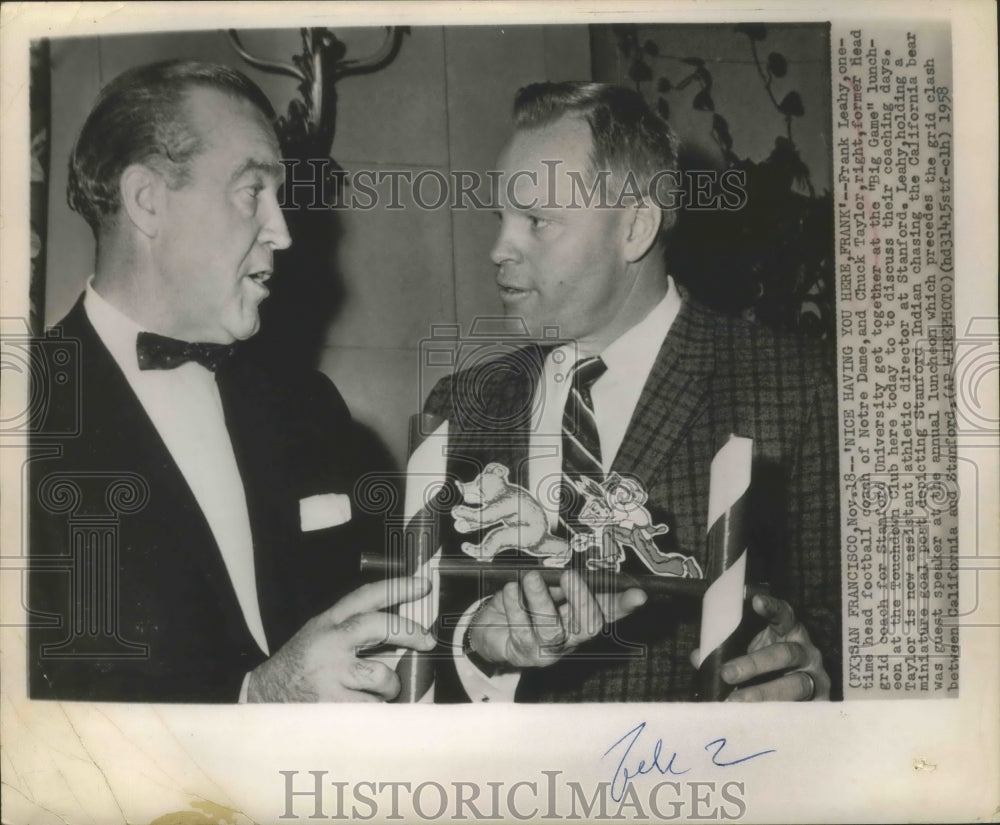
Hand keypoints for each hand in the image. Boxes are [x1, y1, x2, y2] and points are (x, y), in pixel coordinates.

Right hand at [247, 577, 434, 701]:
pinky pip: (373, 707)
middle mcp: (330, 643)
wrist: (261, 699)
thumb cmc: (299, 668)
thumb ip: (352, 630)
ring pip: (383, 675)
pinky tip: (359, 710)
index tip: (422, 585)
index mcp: (328, 622)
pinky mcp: (332, 704)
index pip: (366, 596)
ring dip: (388, 687)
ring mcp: (331, 673)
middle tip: (426, 641)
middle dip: (409, 631)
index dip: (397, 587)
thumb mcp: (319, 636)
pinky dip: (374, 711)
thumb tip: (401, 630)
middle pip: (380, 626)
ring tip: (375, 692)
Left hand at [467, 569, 646, 668]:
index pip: (608, 610)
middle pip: (588, 626)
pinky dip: (515, 606)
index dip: (624, 604)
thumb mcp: (544, 586)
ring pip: (552, 630)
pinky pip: (521, 630)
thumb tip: (571, 566)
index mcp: (580, 616)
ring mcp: (548, 650)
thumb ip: (559, 580)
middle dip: (581, 599)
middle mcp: (570, 637)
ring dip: (541, 600)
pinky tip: (510, 590)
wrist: (490, 627)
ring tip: (530, 577)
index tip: (639, 594)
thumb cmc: (524, 602)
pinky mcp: (523, 654)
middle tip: (568, 574)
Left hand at [694, 593, 829, 701]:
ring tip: (736, 702)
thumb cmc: (769, 669)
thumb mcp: (750, 652)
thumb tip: (699, 657)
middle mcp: (806, 651)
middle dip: (755, 663)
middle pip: (785, 653)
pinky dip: (777, 714)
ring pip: (796, 684)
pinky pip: (800, 710)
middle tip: (727, 673)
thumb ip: (725, 651)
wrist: (801, 701)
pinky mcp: (820, 704)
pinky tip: (758, 719)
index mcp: (789, 632)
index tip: (755, 601)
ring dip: (764, 693)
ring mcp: (816, 678)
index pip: (784, 615)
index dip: (772, 608)